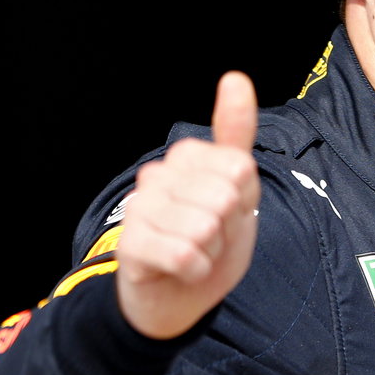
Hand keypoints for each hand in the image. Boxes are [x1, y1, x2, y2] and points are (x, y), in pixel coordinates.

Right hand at [114, 71, 260, 339]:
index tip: (228, 213)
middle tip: (210, 237)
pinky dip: (195, 271)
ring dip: (211, 251)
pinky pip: (184, 254)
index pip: (240, 168)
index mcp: (186, 156)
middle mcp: (158, 174)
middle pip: (224, 197)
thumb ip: (237, 137)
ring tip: (195, 252)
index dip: (244, 201)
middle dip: (228, 228)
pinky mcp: (130, 243)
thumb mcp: (239, 189)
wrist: (180, 297)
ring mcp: (140, 207)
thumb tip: (235, 77)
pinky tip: (183, 270)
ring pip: (204, 227)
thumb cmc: (212, 240)